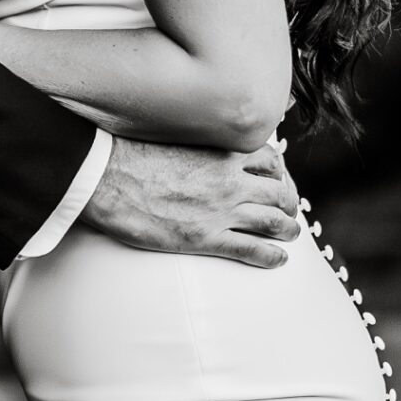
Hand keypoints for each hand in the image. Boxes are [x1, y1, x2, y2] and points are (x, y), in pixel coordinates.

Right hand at [81, 138, 300, 268]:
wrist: (108, 177)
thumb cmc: (134, 155)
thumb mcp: (177, 139)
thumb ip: (201, 145)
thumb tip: (206, 148)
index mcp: (222, 153)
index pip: (271, 159)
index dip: (280, 173)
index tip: (280, 181)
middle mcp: (229, 180)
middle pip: (278, 192)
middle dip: (289, 204)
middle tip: (289, 211)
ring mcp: (221, 211)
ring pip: (272, 222)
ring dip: (288, 230)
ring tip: (291, 234)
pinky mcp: (206, 238)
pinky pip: (252, 250)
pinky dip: (271, 256)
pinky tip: (278, 260)